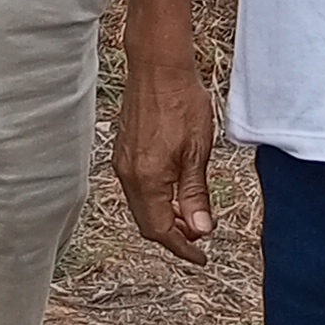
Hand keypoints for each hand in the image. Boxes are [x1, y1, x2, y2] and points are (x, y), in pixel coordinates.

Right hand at [112, 38, 217, 266]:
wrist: (158, 68)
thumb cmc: (181, 103)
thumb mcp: (198, 152)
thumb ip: (196, 194)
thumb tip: (200, 229)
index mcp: (147, 178)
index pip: (160, 229)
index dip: (182, 247)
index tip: (201, 256)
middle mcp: (128, 174)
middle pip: (147, 223)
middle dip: (173, 236)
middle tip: (200, 237)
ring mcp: (123, 163)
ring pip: (141, 206)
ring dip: (164, 218)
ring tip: (192, 216)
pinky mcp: (124, 152)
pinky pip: (137, 189)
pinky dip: (156, 200)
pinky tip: (175, 193)